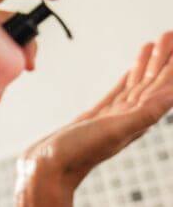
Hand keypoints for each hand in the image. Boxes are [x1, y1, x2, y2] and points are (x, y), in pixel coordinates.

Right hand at [21, 32, 172, 195]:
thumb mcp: (113, 131)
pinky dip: (126, 80)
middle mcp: (129, 118)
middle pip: (151, 82)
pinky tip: (129, 72)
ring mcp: (111, 118)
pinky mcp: (93, 119)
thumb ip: (143, 114)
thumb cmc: (77, 155)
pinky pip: (117, 94)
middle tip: (168, 34)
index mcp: (137, 120)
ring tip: (152, 44)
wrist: (46, 172)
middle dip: (162, 59)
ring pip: (135, 86)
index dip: (170, 65)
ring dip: (145, 66)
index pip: (161, 87)